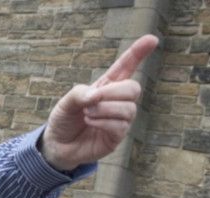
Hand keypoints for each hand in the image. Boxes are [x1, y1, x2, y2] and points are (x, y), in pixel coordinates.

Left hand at [42, 35, 157, 170]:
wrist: (57, 145)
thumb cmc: (64, 119)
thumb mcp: (65, 102)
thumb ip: (79, 93)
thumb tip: (96, 95)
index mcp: (106, 86)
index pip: (126, 66)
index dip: (138, 53)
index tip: (152, 39)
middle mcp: (117, 100)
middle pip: (133, 88)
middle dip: (113, 92)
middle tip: (91, 100)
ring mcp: (120, 119)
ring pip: (128, 109)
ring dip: (104, 109)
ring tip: (86, 114)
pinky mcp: (118, 136)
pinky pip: (121, 126)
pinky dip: (103, 122)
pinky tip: (90, 122)